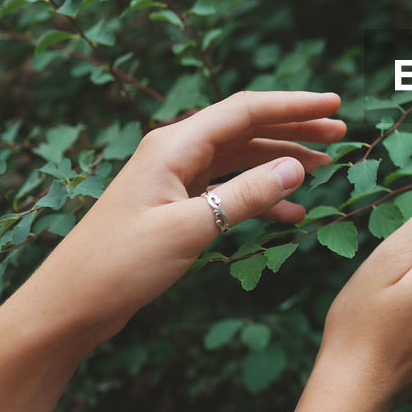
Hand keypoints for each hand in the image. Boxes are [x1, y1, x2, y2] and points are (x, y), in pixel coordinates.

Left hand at [22, 90, 345, 345]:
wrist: (71, 304)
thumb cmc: (120, 264)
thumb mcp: (189, 229)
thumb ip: (245, 196)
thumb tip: (295, 167)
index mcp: (174, 145)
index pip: (245, 110)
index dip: (294, 106)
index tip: (335, 106)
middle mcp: (176, 153)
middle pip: (246, 129)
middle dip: (294, 129)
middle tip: (340, 135)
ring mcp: (176, 180)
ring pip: (241, 159)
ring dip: (282, 162)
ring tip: (325, 169)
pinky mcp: (176, 207)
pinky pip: (228, 190)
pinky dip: (261, 197)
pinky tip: (291, 214)